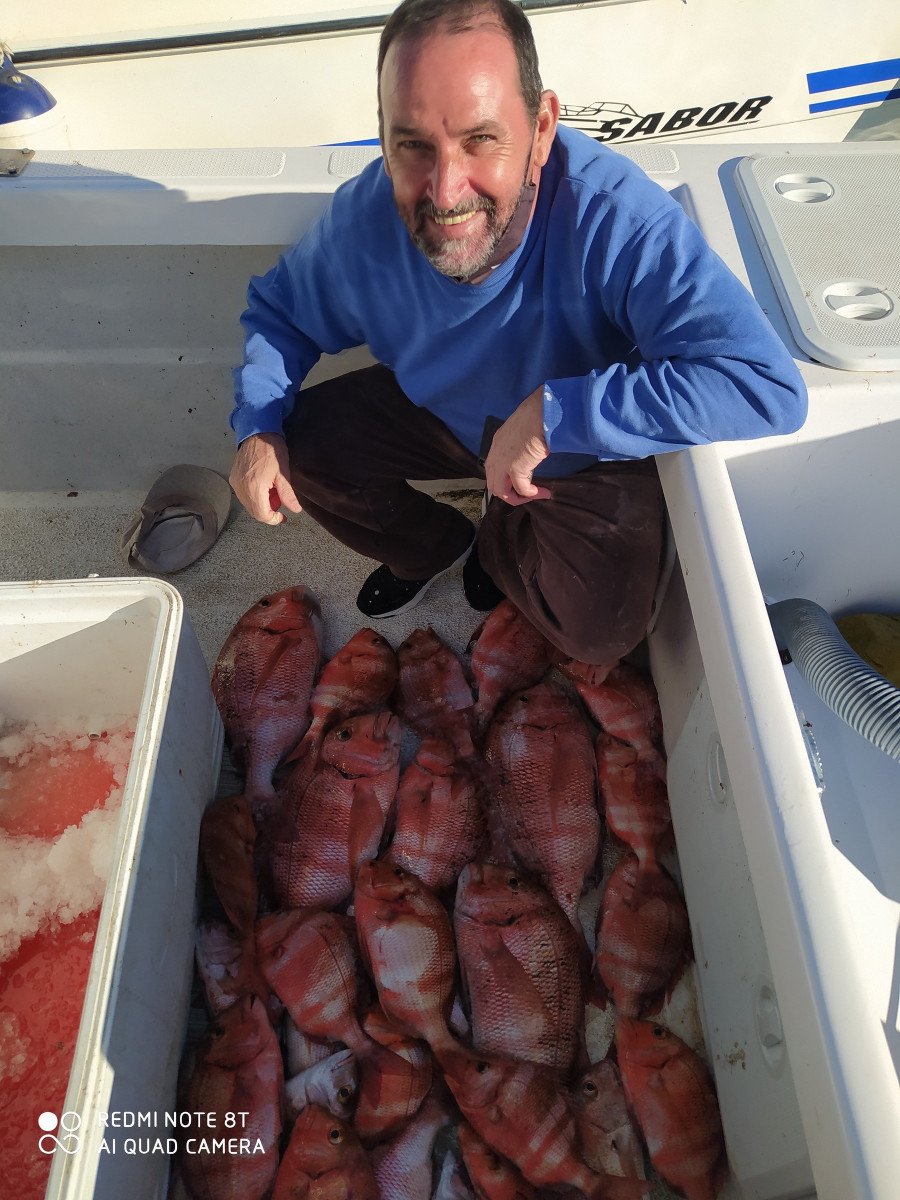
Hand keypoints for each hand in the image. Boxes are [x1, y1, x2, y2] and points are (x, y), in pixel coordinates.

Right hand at [229, 432, 301, 524]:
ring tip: (272, 490)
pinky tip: (263, 486)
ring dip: (261, 504)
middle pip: (254, 512)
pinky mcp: (233, 478)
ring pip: (248, 504)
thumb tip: (295, 510)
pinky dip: (254, 496)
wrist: (257, 432)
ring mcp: (235, 483)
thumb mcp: (284, 472)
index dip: (273, 519)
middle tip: (279, 500)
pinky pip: (243, 495)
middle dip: (268, 511)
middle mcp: (241, 487)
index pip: (261, 514)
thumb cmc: (272, 450)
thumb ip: (288, 494)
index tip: (283, 516)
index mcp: (255, 487)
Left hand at [484, 388, 551, 505]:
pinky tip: (542, 492)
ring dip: (518, 497)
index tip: (520, 482)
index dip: (504, 480)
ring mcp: (503, 462)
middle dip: (509, 493)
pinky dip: (531, 494)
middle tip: (526, 493)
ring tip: (534, 495)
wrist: (541, 413)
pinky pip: (521, 489)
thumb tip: (531, 451)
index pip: (492, 469)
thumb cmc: (537, 416)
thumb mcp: (523, 430)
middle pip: (493, 484)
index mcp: (497, 443)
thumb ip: (521, 443)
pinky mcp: (515, 468)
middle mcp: (495, 454)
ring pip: (501, 491)